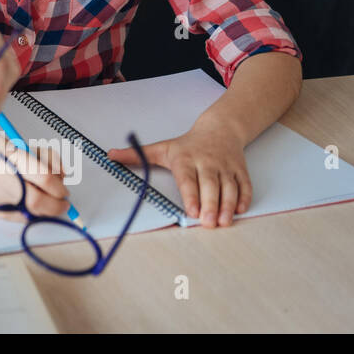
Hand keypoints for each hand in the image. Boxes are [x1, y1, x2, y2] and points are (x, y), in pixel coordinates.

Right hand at [0, 129, 72, 222]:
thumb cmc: (7, 153)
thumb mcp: (30, 149)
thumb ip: (49, 159)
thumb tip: (63, 176)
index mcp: (11, 157)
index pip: (42, 178)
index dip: (59, 188)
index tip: (65, 191)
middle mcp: (2, 177)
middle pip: (36, 201)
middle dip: (55, 206)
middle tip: (64, 204)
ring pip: (32, 212)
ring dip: (47, 210)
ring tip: (48, 200)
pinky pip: (25, 218)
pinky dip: (36, 213)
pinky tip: (34, 204)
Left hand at [106, 118, 250, 227]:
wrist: (220, 129)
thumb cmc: (188, 144)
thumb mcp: (161, 147)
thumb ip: (136, 155)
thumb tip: (110, 155)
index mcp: (186, 159)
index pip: (188, 179)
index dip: (191, 195)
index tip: (192, 212)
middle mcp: (207, 163)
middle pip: (210, 185)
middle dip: (211, 205)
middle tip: (209, 223)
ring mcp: (225, 167)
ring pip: (229, 187)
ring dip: (228, 205)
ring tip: (224, 222)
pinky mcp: (240, 170)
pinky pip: (244, 185)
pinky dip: (244, 198)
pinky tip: (240, 211)